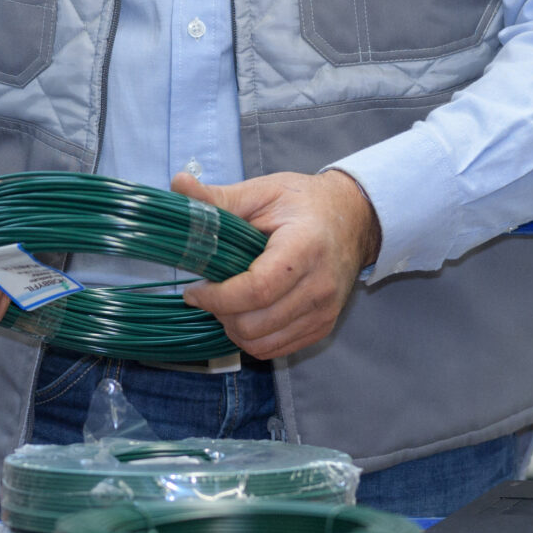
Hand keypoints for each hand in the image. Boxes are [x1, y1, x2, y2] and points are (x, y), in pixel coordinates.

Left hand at [176, 169, 382, 359]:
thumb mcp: (262, 192)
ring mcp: (324, 311)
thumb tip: (178, 183)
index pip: (257, 290)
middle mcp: (320, 286)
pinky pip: (278, 349)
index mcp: (305, 248)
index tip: (194, 291)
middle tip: (207, 295)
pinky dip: (253, 339)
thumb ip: (219, 197)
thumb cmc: (304, 202)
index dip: (218, 298)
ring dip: (234, 330)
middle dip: (221, 314)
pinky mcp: (323, 326)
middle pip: (256, 323)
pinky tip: (244, 314)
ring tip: (225, 304)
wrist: (353, 218)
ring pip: (264, 344)